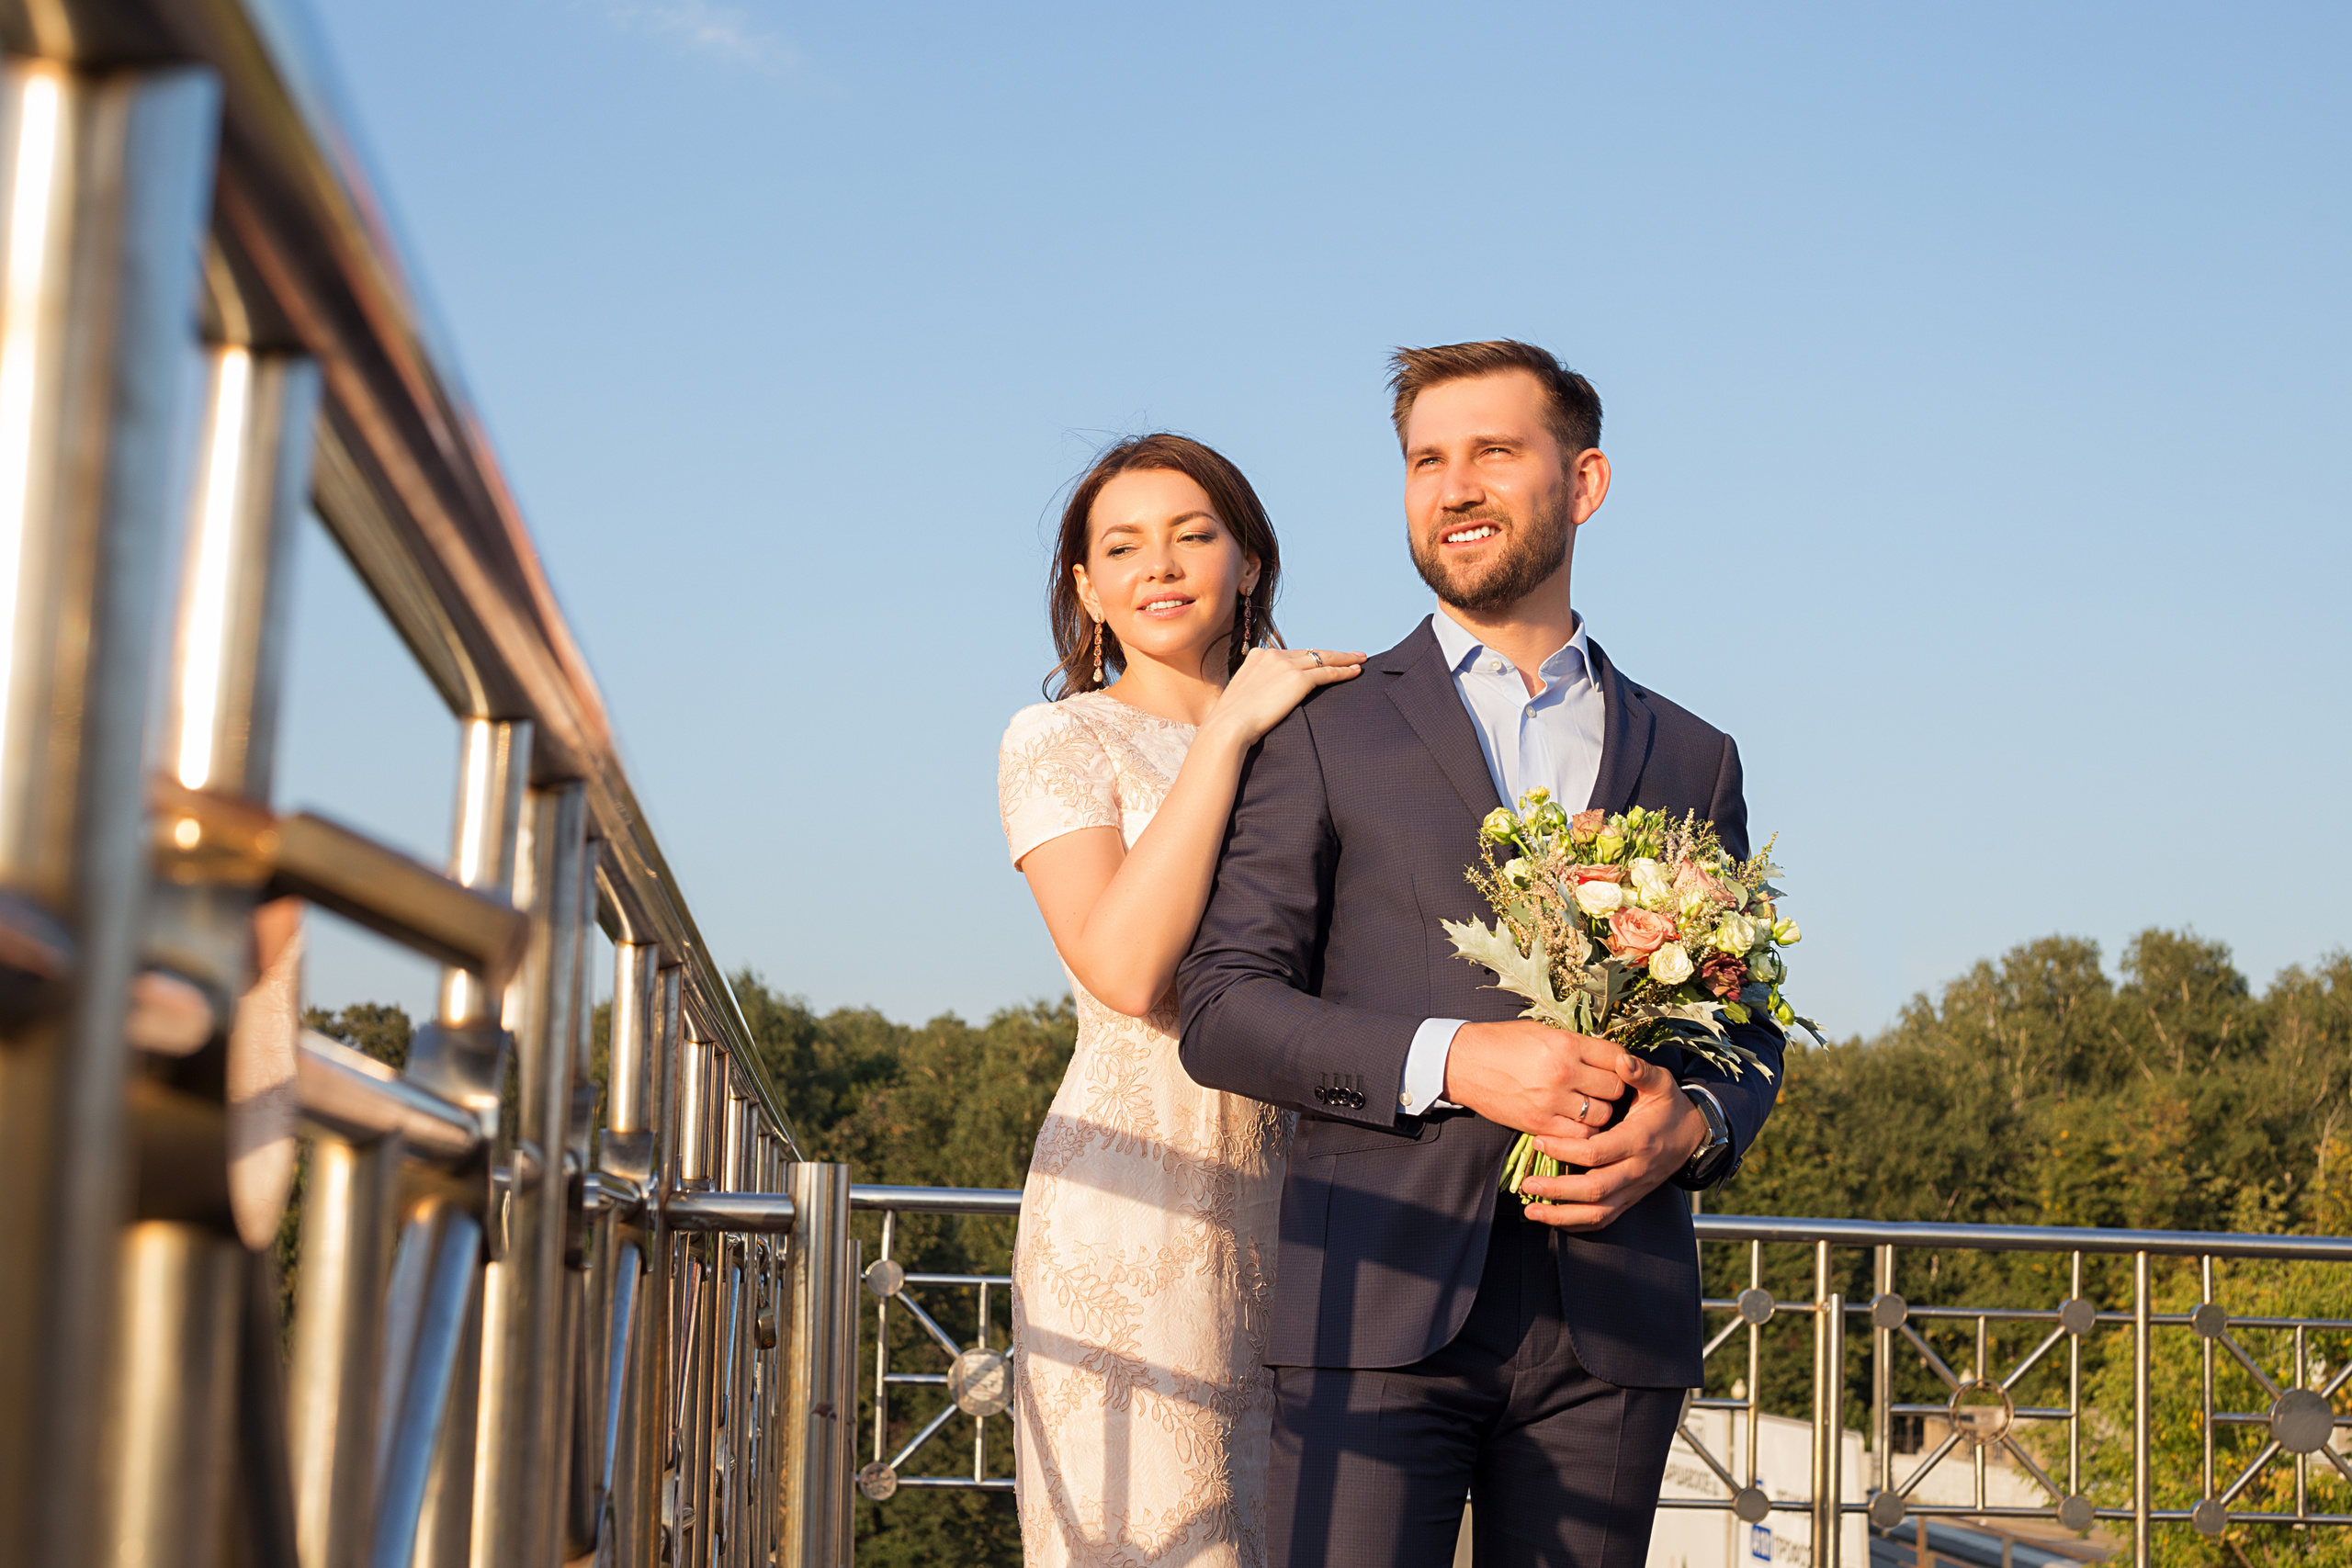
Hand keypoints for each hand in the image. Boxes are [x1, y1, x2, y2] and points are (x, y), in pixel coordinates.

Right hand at [1201, 646, 1364, 746]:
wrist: (1228, 727)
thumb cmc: (1232, 721)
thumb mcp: (1242, 696)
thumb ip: (1257, 689)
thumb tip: (1263, 698)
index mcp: (1258, 656)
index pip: (1292, 653)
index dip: (1310, 657)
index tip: (1323, 659)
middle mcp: (1273, 655)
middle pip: (1311, 652)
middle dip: (1333, 653)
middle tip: (1352, 655)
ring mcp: (1286, 665)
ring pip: (1324, 658)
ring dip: (1345, 659)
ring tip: (1361, 660)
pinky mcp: (1298, 679)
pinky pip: (1328, 672)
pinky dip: (1344, 671)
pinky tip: (1356, 672)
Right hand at [1442, 1020, 1633, 1142]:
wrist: (1463, 1063)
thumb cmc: (1502, 1042)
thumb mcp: (1542, 1032)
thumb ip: (1574, 1045)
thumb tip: (1604, 1056)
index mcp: (1566, 1044)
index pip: (1616, 1057)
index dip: (1622, 1064)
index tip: (1619, 1069)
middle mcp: (1563, 1072)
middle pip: (1614, 1089)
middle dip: (1613, 1090)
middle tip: (1603, 1090)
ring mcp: (1551, 1100)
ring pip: (1602, 1116)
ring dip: (1599, 1113)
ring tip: (1589, 1107)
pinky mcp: (1539, 1124)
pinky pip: (1579, 1136)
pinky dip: (1582, 1132)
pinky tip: (1575, 1123)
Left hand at [1516, 1053, 1707, 1231]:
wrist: (1694, 1135)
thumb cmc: (1669, 1106)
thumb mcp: (1660, 1083)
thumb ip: (1639, 1071)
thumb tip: (1621, 1059)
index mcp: (1638, 1140)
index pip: (1596, 1153)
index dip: (1565, 1150)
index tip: (1538, 1140)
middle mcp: (1636, 1170)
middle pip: (1595, 1189)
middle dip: (1558, 1189)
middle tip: (1527, 1182)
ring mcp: (1634, 1189)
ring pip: (1598, 1212)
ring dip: (1563, 1215)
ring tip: (1531, 1210)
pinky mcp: (1630, 1199)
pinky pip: (1604, 1219)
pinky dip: (1577, 1223)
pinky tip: (1552, 1219)